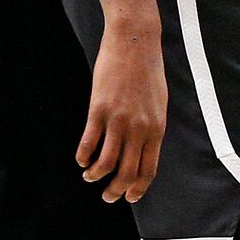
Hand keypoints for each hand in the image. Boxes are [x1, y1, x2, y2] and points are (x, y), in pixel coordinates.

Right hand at [77, 17, 165, 202]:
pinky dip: (83, 155)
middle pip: (127, 172)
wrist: (135, 42)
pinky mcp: (98, 109)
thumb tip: (143, 147)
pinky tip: (80, 159)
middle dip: (115, 190)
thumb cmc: (148, 71)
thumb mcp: (158, 103)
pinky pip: (89, 141)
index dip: (138, 188)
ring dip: (95, 175)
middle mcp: (139, 129)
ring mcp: (118, 120)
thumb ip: (151, 126)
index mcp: (156, 129)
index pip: (148, 169)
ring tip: (89, 177)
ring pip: (106, 161)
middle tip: (107, 197)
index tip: (129, 197)